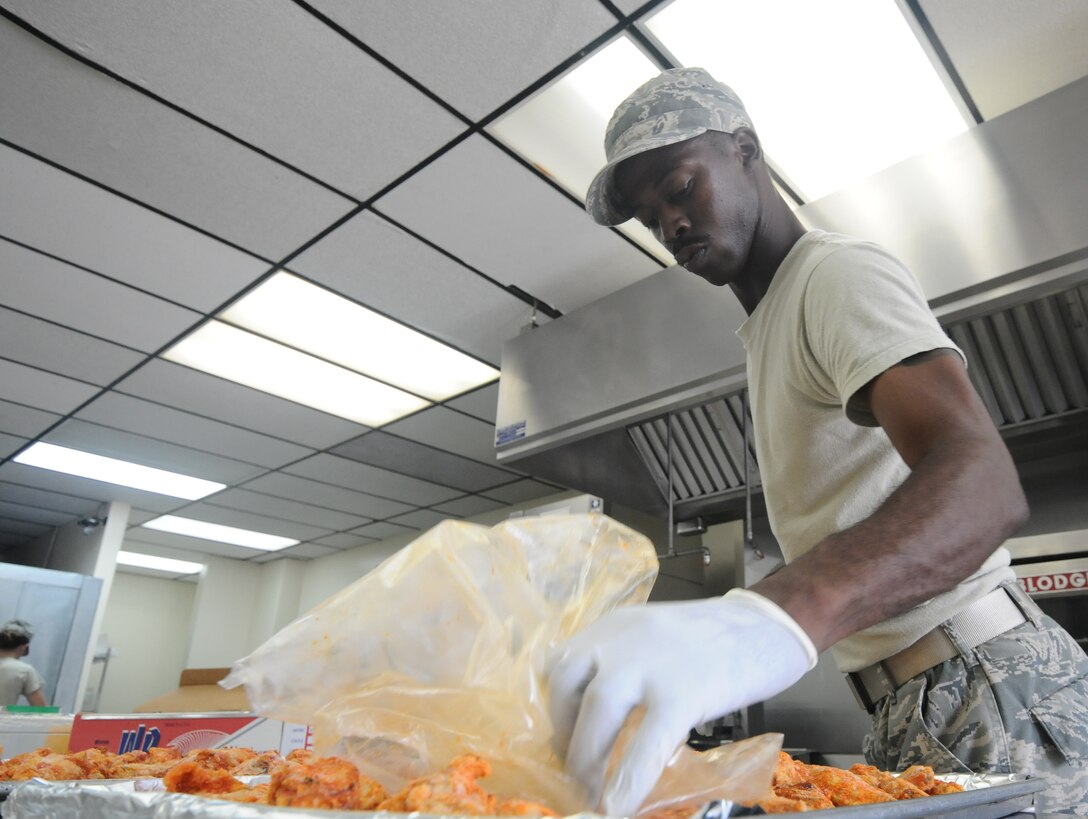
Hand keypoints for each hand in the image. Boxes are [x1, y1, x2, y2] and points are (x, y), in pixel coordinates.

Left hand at [545, 589, 815, 816]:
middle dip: (566, 739)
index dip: (557, 710)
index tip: (563, 739)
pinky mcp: (684, 692)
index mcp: (614, 627)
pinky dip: (628, 779)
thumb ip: (625, 662)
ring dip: (587, 759)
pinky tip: (620, 805)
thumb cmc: (720, 637)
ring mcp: (651, 665)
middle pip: (569, 691)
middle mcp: (622, 640)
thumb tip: (598, 718)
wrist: (772, 623)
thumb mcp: (655, 634)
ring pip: (598, 714)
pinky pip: (647, 744)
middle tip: (575, 772)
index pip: (561, 666)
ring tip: (593, 790)